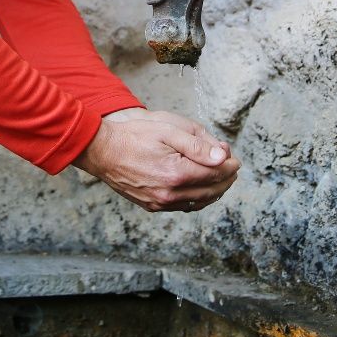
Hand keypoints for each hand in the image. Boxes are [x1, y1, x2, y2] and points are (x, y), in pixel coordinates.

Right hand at [73, 109, 239, 212]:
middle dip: (226, 178)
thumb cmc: (134, 135)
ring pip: (199, 202)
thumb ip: (198, 144)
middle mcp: (170, 193)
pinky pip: (184, 206)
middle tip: (232, 166)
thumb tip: (223, 157)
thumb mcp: (169, 130)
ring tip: (220, 177)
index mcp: (177, 173)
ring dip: (214, 190)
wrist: (102, 150)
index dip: (230, 165)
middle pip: (211, 191)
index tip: (234, 157)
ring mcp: (160, 203)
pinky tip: (200, 188)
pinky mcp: (152, 206)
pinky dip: (198, 198)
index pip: (216, 174)